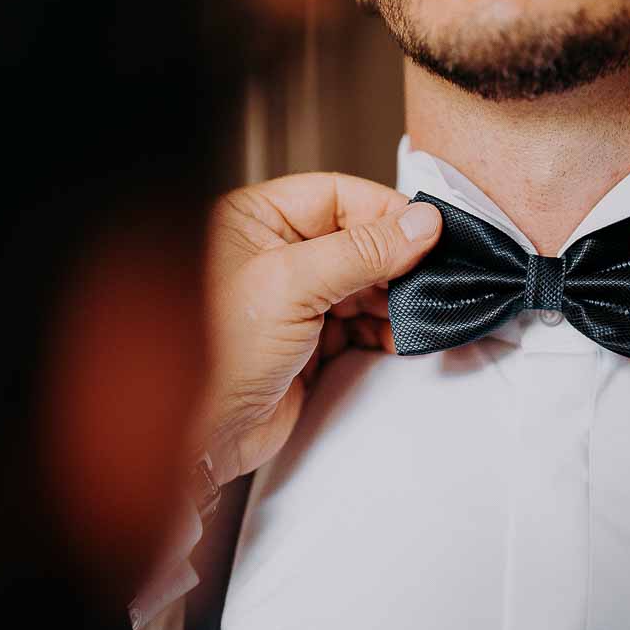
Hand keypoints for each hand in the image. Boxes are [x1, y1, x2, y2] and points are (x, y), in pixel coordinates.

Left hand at [197, 173, 440, 483]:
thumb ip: (362, 250)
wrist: (202, 433)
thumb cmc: (214, 352)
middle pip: (358, 241)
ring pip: (365, 285)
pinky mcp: (309, 342)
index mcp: (256, 220)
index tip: (426, 232)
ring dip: (395, 301)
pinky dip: (385, 331)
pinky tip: (398, 337)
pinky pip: (361, 324)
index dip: (385, 213)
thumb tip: (419, 224)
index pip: (338, 196)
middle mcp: (275, 254)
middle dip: (395, 263)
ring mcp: (294, 299)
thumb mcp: (293, 284)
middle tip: (427, 279)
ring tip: (414, 314)